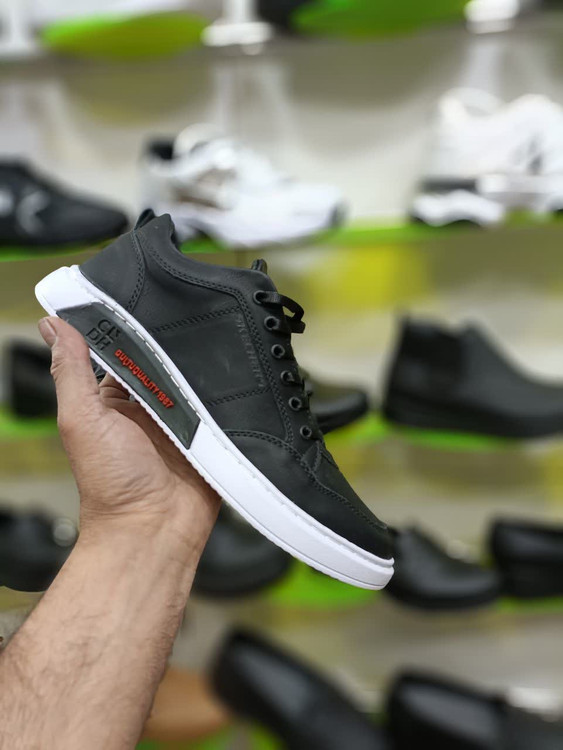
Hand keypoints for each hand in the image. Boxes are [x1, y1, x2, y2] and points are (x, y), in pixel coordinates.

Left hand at [39, 316, 219, 557]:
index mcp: (114, 401)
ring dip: (203, 369)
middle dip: (174, 346)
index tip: (145, 299)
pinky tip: (233, 377)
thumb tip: (53, 325)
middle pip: (165, 362)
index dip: (132, 328)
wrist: (153, 530)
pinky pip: (223, 406)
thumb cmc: (110, 485)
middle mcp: (150, 407)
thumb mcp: (81, 420)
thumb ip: (71, 372)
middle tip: (189, 320)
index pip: (124, 352)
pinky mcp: (211, 435)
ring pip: (197, 380)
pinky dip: (228, 394)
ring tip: (213, 347)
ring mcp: (183, 420)